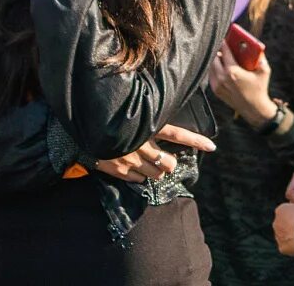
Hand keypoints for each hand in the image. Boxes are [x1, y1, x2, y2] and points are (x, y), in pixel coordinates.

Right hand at [93, 124, 216, 183]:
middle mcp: (141, 145)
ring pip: (156, 175)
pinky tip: (132, 168)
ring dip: (155, 172)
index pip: (177, 134)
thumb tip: (161, 121)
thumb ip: (148, 118)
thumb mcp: (131, 113)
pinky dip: (138, 177)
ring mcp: (130, 159)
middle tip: (163, 160)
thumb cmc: (110, 117)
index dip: (196, 141)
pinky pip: (138, 180)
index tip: (212, 146)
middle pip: (169, 163)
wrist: (80, 130)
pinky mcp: (118, 170)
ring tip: (147, 164)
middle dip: (169, 163)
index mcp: (147, 127)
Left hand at [208, 41, 275, 126]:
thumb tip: (254, 44)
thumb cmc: (260, 88)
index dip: (224, 42)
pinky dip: (215, 68)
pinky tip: (220, 65)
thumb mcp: (264, 70)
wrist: (254, 108)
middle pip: (214, 58)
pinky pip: (211, 75)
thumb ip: (259, 56)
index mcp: (233, 71)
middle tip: (222, 45)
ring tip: (220, 54)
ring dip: (215, 59)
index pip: (224, 51)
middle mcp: (222, 78)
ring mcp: (217, 85)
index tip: (224, 37)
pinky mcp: (216, 90)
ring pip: (211, 66)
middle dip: (218, 50)